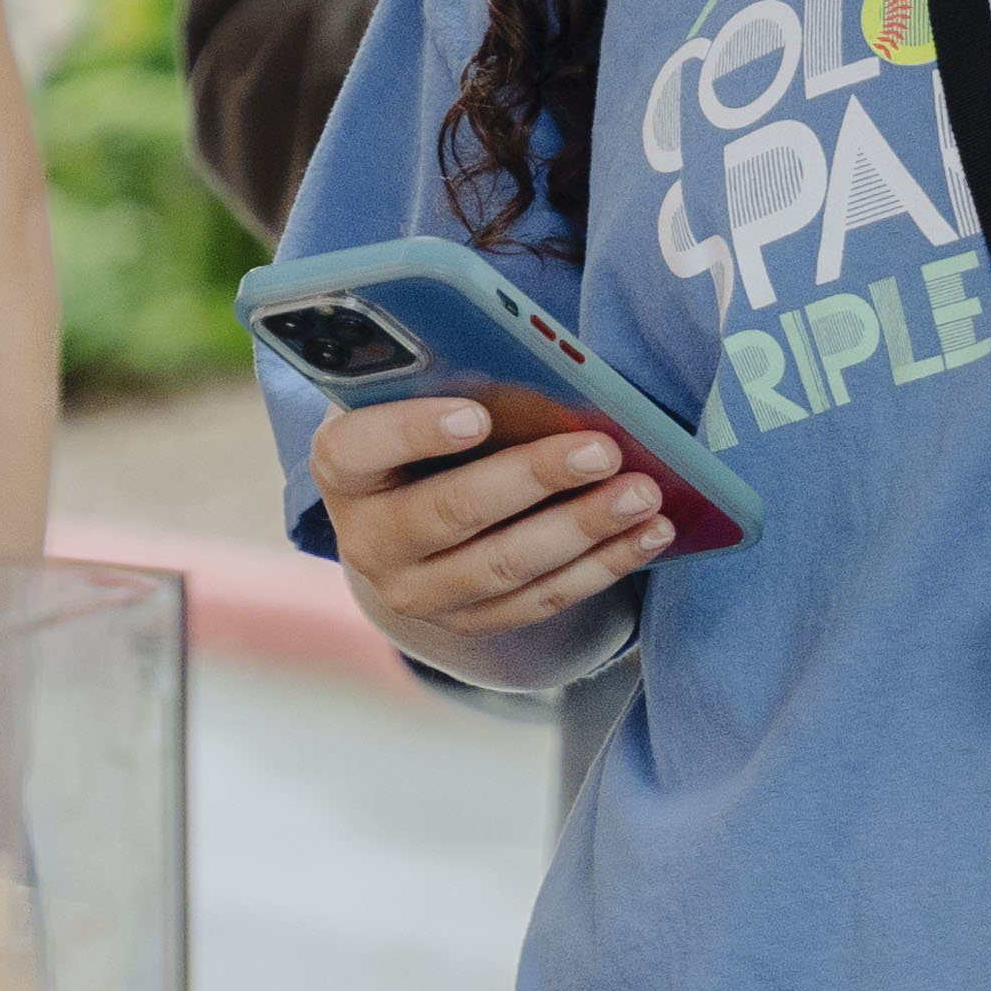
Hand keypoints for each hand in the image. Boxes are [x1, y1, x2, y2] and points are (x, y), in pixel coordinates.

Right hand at [310, 397, 671, 661]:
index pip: (360, 447)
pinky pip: (540, 601)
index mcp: (342, 465)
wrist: (404, 513)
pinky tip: (649, 533)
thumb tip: (539, 366)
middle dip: (533, 478)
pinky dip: (602, 566)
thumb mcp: (414, 391)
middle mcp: (367, 540)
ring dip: (583, 528)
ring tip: (643, 492)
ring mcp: (416, 592)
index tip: (475, 413)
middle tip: (602, 450)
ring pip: (506, 566)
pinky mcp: (468, 624)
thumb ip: (450, 375)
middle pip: (450, 512)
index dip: (414, 431)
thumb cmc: (420, 420)